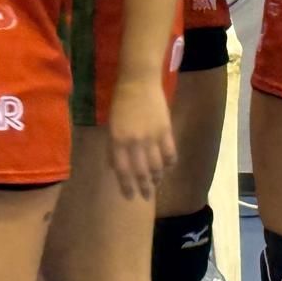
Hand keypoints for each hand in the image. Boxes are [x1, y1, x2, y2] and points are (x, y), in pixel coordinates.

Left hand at [105, 77, 176, 200]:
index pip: (122, 170)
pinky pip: (170, 154)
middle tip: (146, 197)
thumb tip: (116, 168)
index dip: (126, 186)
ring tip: (156, 183)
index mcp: (117, 140)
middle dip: (144, 187)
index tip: (130, 196)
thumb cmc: (120, 103)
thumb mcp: (111, 125)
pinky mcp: (166, 131)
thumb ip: (114, 147)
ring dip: (157, 177)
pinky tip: (167, 168)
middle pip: (141, 171)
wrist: (139, 83)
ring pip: (157, 166)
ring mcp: (152, 137)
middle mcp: (134, 142)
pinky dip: (170, 164)